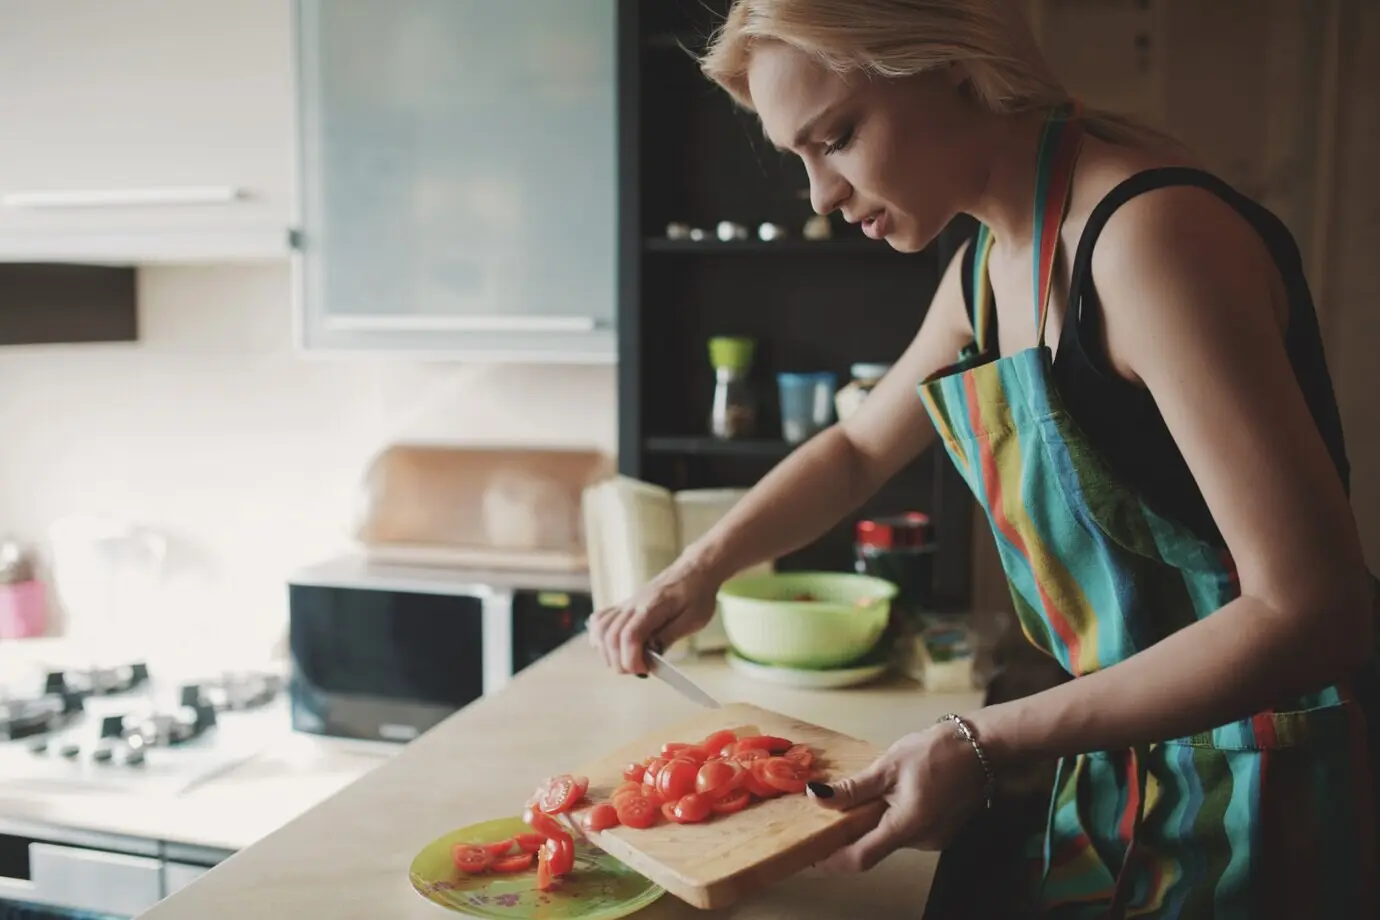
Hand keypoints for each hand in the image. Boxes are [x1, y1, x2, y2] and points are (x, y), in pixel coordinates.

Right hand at [587, 559, 719, 674]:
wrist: (694, 571)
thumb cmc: (697, 595)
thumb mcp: (693, 619)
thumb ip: (669, 636)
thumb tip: (650, 655)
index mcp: (653, 607)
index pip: (630, 636)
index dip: (631, 659)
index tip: (645, 670)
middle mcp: (633, 604)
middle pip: (611, 636)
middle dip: (620, 661)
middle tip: (639, 670)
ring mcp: (626, 604)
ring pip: (601, 629)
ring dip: (608, 652)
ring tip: (627, 661)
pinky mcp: (624, 606)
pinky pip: (600, 620)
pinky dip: (600, 637)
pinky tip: (612, 647)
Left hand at [808, 723, 986, 871]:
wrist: (981, 747)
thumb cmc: (936, 752)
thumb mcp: (888, 765)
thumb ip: (853, 788)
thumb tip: (817, 797)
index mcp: (908, 825)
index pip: (861, 858)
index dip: (832, 860)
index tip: (810, 854)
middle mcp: (922, 840)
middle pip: (874, 848)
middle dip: (849, 835)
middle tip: (826, 815)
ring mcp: (934, 839)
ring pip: (890, 839)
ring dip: (870, 825)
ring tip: (861, 797)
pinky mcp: (940, 832)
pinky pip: (905, 832)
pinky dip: (889, 821)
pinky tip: (888, 798)